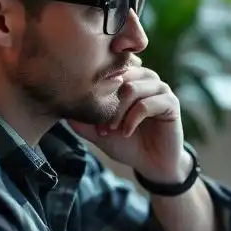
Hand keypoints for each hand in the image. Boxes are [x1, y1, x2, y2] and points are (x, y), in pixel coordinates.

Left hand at [68, 67, 187, 182]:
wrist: (151, 163)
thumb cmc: (125, 143)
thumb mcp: (97, 129)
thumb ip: (82, 116)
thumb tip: (59, 103)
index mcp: (129, 77)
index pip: (110, 67)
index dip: (97, 86)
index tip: (89, 111)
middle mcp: (145, 78)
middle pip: (120, 75)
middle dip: (106, 100)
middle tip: (100, 124)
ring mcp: (160, 89)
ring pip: (132, 88)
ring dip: (118, 111)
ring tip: (111, 129)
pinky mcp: (171, 103)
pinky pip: (147, 103)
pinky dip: (132, 119)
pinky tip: (126, 133)